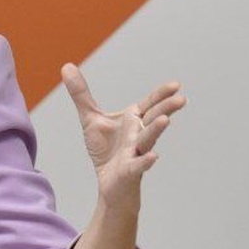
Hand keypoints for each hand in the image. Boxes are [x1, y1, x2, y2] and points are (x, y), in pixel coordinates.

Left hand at [61, 63, 185, 211]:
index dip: (162, 95)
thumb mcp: (90, 118)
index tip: (176, 85)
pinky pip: (139, 165)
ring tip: (166, 120)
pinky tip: (153, 157)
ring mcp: (136, 152)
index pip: (150, 104)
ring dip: (156, 130)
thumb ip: (81, 94)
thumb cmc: (105, 150)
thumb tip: (67, 66)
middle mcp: (138, 134)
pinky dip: (146, 161)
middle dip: (166, 109)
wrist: (108, 182)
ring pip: (147, 140)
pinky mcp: (130, 170)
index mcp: (133, 120)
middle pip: (153, 119)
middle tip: (181, 99)